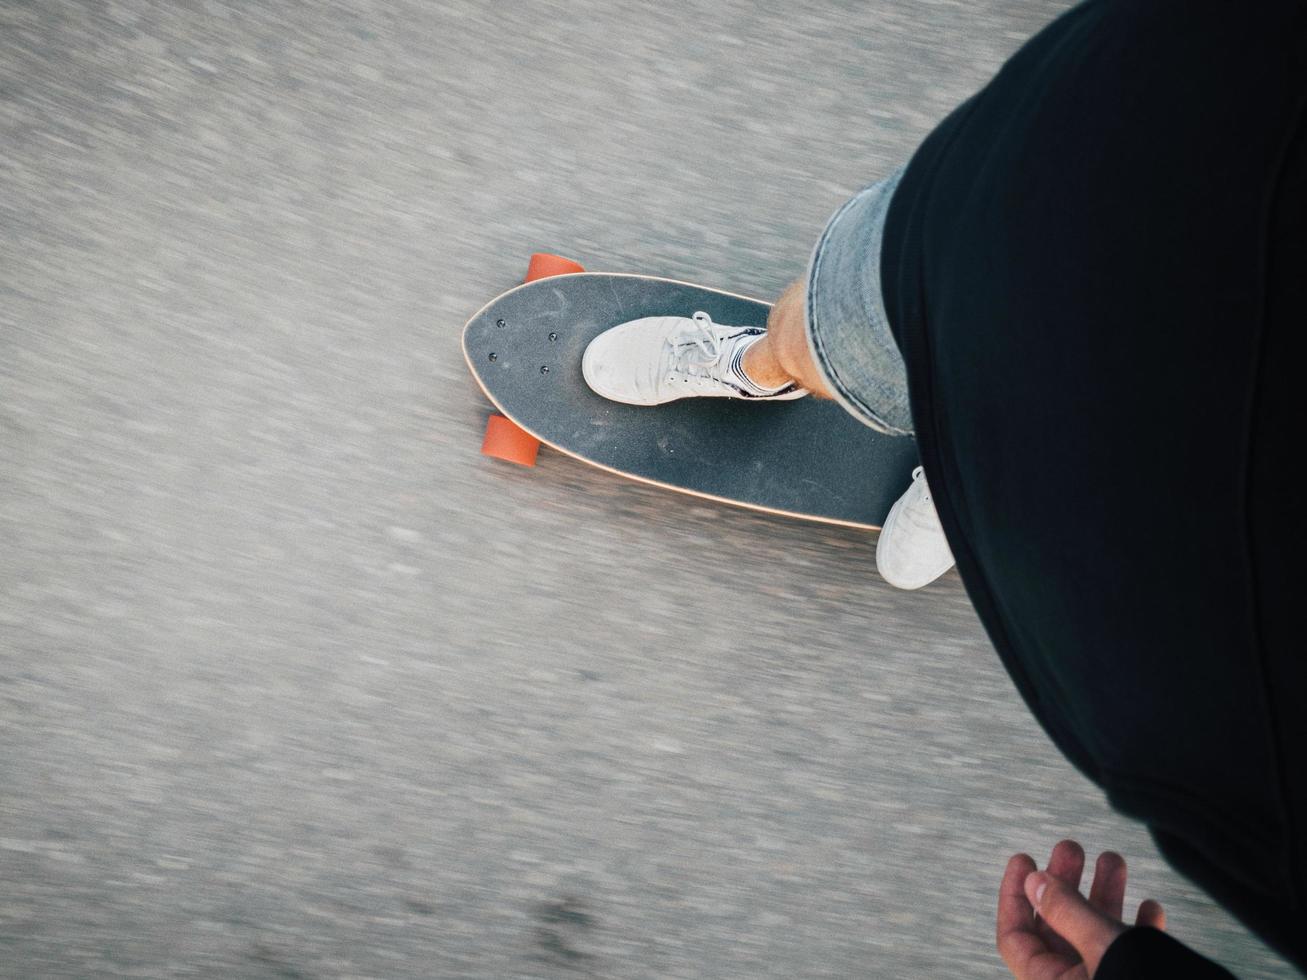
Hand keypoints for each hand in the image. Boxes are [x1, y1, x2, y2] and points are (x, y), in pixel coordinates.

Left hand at [997, 840, 1166, 978]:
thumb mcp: (1101, 944)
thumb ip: (1066, 911)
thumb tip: (1033, 881)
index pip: (1015, 936)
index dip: (1014, 895)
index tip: (1024, 859)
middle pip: (1056, 929)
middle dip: (1065, 885)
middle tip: (1072, 849)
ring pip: (1095, 936)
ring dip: (1104, 896)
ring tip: (1114, 859)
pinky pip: (1129, 956)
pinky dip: (1137, 929)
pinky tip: (1150, 907)